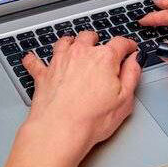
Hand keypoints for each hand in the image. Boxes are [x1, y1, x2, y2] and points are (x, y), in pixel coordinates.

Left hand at [21, 32, 140, 153]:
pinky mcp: (43, 74)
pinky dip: (34, 59)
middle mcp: (81, 53)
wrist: (59, 130)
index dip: (128, 45)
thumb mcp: (125, 99)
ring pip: (65, 41)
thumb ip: (132, 75)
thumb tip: (135, 60)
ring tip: (73, 46)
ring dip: (71, 42)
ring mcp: (59, 61)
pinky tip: (32, 58)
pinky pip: (34, 61)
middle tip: (101, 48)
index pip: (120, 43)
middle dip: (97, 40)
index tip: (130, 48)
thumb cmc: (91, 119)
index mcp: (104, 58)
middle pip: (89, 36)